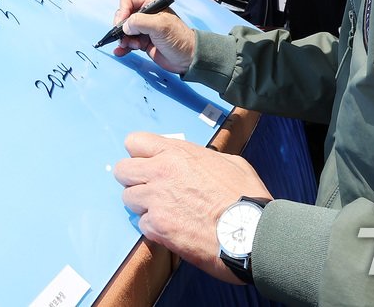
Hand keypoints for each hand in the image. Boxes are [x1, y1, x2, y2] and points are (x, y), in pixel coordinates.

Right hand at [111, 0, 196, 73]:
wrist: (187, 58)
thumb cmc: (179, 38)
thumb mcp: (160, 26)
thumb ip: (140, 22)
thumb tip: (125, 26)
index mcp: (151, 5)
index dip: (122, 9)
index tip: (122, 23)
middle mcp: (146, 15)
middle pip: (124, 15)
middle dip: (121, 26)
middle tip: (124, 37)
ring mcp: (144, 29)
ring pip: (124, 30)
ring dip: (122, 38)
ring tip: (127, 46)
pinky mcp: (143, 42)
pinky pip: (128, 42)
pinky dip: (122, 47)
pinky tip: (120, 52)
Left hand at [114, 132, 271, 284]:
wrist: (251, 232)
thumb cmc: (246, 197)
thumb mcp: (229, 162)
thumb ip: (201, 158)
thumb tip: (196, 162)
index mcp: (177, 153)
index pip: (135, 141)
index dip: (140, 153)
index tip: (148, 162)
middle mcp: (160, 172)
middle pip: (122, 170)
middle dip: (133, 178)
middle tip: (149, 187)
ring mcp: (156, 200)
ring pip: (128, 198)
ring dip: (142, 204)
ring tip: (163, 210)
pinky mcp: (157, 227)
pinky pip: (142, 223)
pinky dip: (154, 227)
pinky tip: (172, 228)